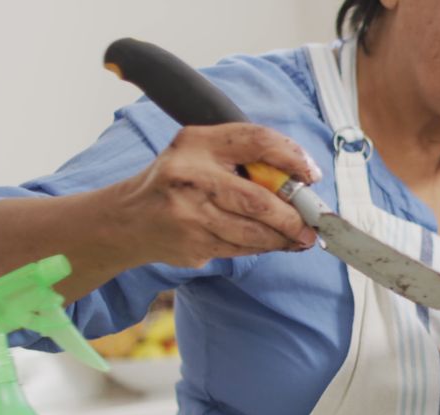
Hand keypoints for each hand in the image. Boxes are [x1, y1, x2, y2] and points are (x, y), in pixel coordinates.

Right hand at [108, 123, 319, 267]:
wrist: (127, 220)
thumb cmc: (177, 181)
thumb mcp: (202, 153)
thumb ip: (244, 158)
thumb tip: (299, 181)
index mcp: (197, 143)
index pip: (257, 141)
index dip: (292, 157)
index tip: (311, 175)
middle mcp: (190, 176)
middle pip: (258, 199)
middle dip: (293, 216)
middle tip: (312, 225)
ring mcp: (189, 214)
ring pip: (253, 231)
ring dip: (283, 238)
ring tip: (301, 238)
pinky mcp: (192, 244)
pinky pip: (241, 248)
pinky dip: (264, 248)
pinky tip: (275, 245)